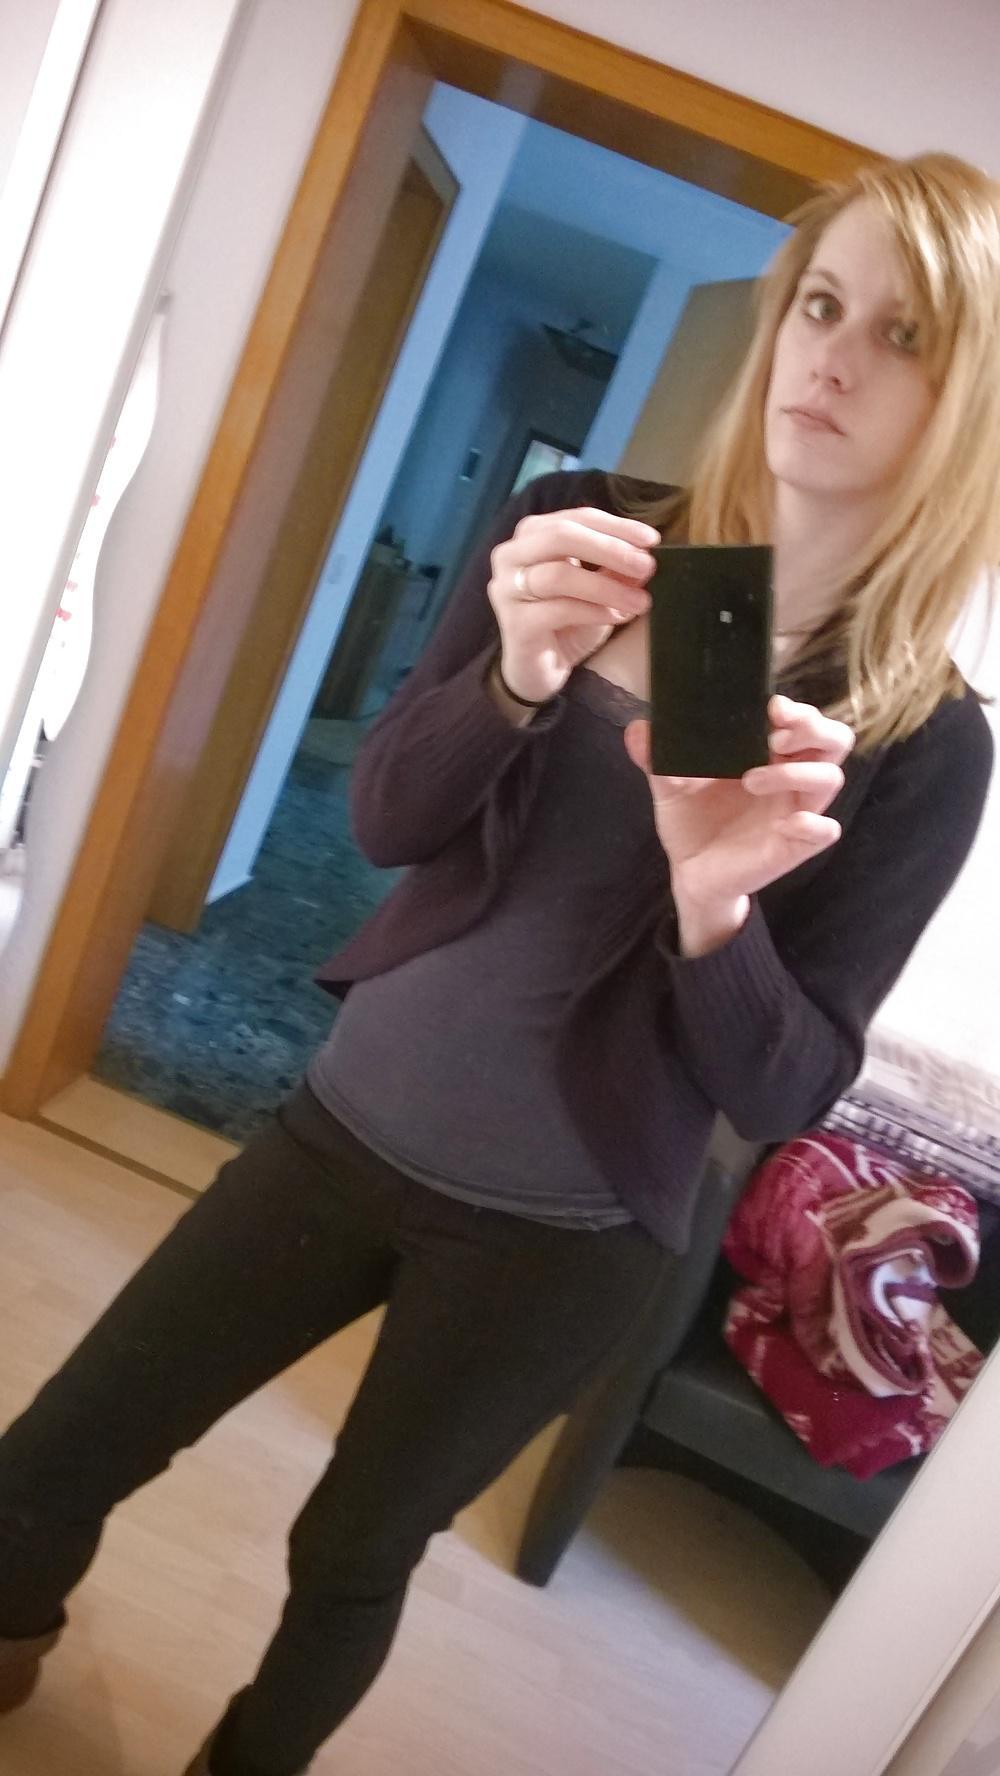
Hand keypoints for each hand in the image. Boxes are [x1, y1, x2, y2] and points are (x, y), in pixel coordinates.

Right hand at [488, 507, 658, 704]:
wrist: (538, 670)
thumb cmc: (566, 623)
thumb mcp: (598, 590)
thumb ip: (615, 569)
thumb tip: (646, 555)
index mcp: (533, 535)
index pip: (578, 518)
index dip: (617, 527)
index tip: (652, 540)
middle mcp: (512, 555)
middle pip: (562, 536)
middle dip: (610, 549)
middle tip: (646, 566)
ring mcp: (508, 588)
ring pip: (560, 575)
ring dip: (607, 587)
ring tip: (640, 601)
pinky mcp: (514, 623)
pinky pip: (558, 610)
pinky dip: (593, 611)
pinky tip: (617, 617)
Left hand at [624, 695, 855, 951]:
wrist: (689, 872)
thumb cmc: (692, 821)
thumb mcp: (670, 786)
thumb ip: (657, 758)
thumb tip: (638, 728)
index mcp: (770, 755)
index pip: (806, 721)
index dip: (798, 710)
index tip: (770, 707)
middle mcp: (791, 778)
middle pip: (835, 740)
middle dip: (813, 729)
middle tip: (776, 737)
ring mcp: (797, 810)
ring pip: (829, 778)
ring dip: (796, 773)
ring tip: (751, 779)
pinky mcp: (795, 845)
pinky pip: (824, 830)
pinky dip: (812, 823)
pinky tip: (785, 823)